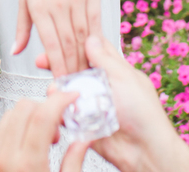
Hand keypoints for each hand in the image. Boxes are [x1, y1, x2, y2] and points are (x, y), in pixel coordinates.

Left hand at [0, 90, 88, 171]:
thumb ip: (73, 163)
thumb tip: (83, 141)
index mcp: (27, 167)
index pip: (42, 117)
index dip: (59, 100)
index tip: (71, 96)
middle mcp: (5, 160)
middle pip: (24, 108)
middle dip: (46, 107)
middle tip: (59, 124)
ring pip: (10, 115)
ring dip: (31, 116)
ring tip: (45, 137)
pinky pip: (0, 131)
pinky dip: (17, 127)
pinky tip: (29, 143)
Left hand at [13, 0, 101, 75]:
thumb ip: (22, 27)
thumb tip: (16, 52)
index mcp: (39, 7)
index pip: (51, 44)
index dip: (57, 66)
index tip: (61, 83)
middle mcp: (58, 4)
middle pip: (69, 44)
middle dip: (73, 68)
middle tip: (76, 86)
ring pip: (84, 36)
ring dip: (85, 58)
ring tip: (86, 74)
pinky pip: (96, 22)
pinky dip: (97, 40)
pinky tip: (97, 53)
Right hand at [44, 34, 188, 171]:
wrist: (144, 149)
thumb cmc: (144, 113)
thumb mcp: (125, 78)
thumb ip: (105, 59)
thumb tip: (91, 38)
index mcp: (114, 71)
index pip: (92, 50)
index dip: (76, 43)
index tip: (59, 38)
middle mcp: (101, 85)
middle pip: (74, 69)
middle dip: (58, 64)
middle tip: (44, 61)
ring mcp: (92, 103)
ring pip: (68, 90)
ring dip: (59, 88)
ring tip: (55, 90)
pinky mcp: (84, 122)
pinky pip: (66, 113)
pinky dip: (61, 110)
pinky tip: (60, 108)